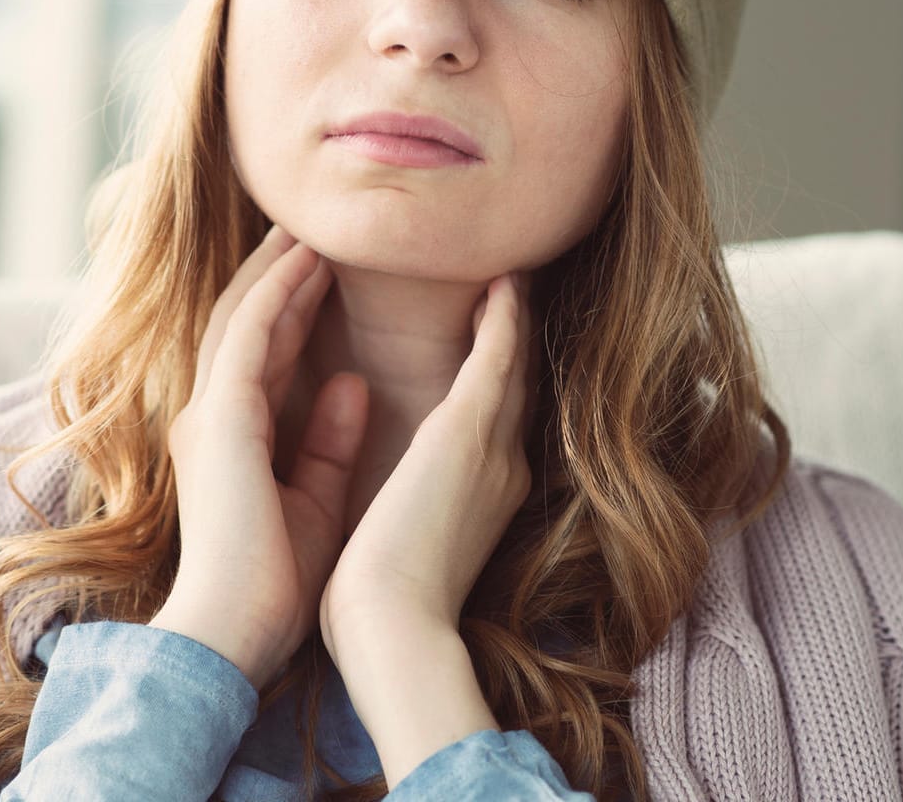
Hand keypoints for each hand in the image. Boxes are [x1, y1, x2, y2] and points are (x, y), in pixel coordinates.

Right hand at [150, 224, 370, 689]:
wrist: (237, 634)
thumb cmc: (275, 584)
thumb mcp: (315, 498)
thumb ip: (327, 440)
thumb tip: (353, 385)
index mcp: (232, 441)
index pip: (263, 354)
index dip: (291, 307)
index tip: (323, 270)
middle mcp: (212, 418)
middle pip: (244, 322)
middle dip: (276, 274)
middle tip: (311, 228)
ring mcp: (209, 415)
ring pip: (241, 316)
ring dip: (276, 270)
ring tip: (311, 228)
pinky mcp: (221, 420)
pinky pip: (248, 337)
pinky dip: (276, 294)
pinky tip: (304, 262)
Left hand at [317, 269, 534, 661]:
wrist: (392, 629)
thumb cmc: (382, 606)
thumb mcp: (403, 545)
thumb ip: (412, 508)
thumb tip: (399, 495)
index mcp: (484, 494)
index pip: (496, 423)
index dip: (499, 378)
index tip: (493, 344)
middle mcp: (502, 466)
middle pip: (520, 386)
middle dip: (519, 339)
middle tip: (517, 288)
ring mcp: (493, 447)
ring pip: (516, 362)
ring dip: (515, 314)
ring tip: (513, 272)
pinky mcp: (468, 431)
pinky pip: (497, 356)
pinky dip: (504, 317)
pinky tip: (503, 282)